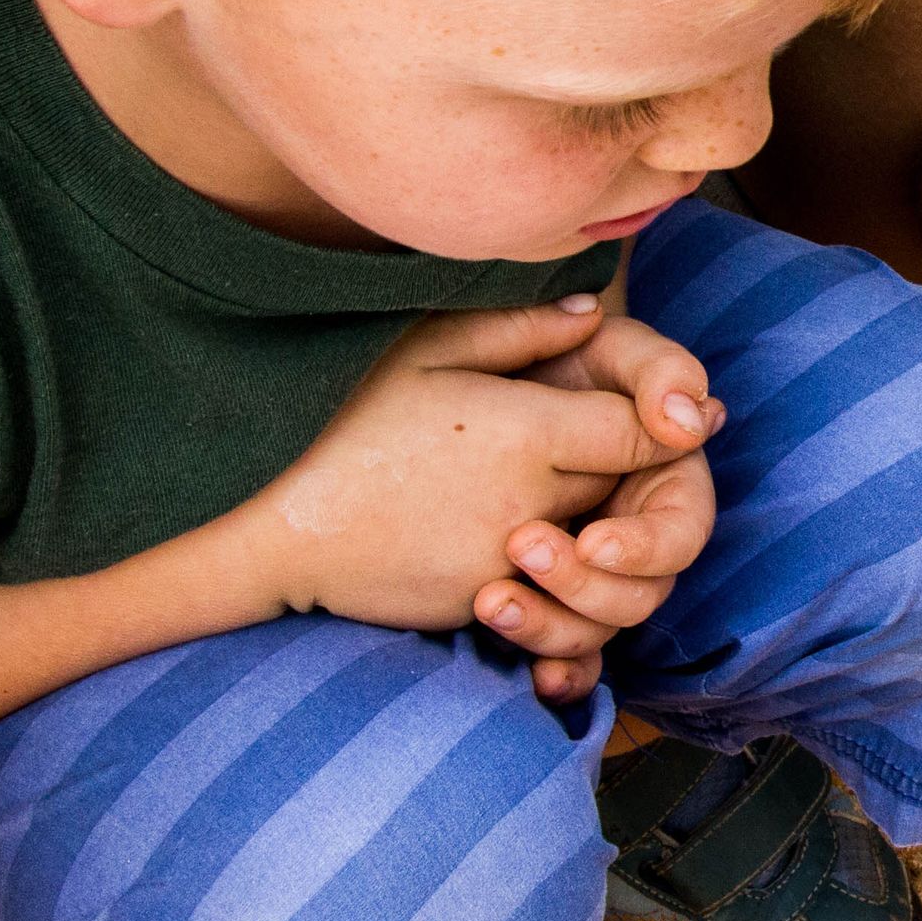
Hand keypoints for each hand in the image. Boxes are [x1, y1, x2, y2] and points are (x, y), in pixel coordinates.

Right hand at [241, 298, 701, 635]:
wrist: (264, 524)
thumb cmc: (337, 422)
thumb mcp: (425, 350)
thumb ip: (520, 330)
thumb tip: (594, 314)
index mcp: (529, 434)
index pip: (645, 434)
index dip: (657, 420)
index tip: (650, 408)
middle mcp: (534, 506)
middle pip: (628, 491)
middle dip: (625, 467)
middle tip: (604, 439)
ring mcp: (510, 565)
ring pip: (596, 549)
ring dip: (592, 524)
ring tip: (556, 490)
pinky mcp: (481, 606)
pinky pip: (550, 591)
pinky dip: (550, 570)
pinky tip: (515, 537)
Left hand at [476, 306, 724, 701]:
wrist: (474, 385)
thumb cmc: (554, 356)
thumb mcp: (610, 347)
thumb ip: (660, 371)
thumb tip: (695, 423)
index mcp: (665, 482)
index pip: (681, 533)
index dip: (645, 547)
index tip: (593, 541)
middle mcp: (637, 536)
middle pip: (641, 596)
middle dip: (585, 585)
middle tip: (523, 550)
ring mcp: (592, 576)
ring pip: (599, 632)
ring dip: (553, 627)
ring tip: (490, 600)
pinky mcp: (550, 603)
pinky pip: (569, 659)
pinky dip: (559, 676)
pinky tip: (534, 682)